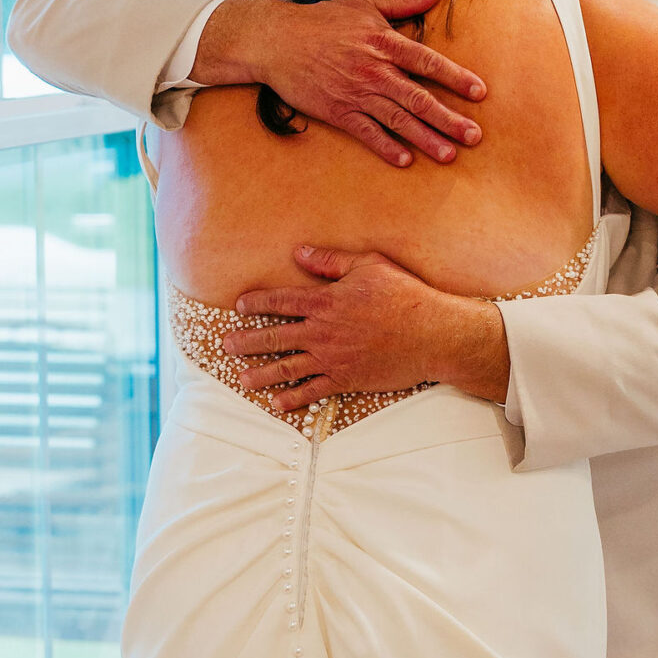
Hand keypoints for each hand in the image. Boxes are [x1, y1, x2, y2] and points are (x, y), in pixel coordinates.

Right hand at [193, 0, 486, 166]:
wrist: (276, 40)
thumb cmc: (322, 20)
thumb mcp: (364, 2)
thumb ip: (404, 0)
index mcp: (384, 43)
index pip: (427, 62)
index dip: (456, 77)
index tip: (480, 92)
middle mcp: (374, 71)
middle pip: (419, 99)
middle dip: (449, 119)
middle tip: (474, 136)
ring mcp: (355, 93)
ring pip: (398, 120)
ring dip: (426, 139)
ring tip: (449, 154)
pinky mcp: (337, 112)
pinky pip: (366, 133)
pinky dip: (386, 147)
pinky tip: (406, 160)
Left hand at [222, 247, 511, 411]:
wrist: (432, 334)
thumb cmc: (404, 295)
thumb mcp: (369, 266)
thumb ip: (330, 262)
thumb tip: (299, 253)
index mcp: (326, 301)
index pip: (281, 301)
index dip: (257, 302)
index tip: (239, 305)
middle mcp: (322, 332)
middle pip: (275, 338)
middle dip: (247, 341)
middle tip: (225, 346)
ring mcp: (332, 359)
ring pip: (287, 368)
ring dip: (261, 374)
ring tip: (241, 380)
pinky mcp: (347, 379)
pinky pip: (313, 391)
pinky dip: (293, 399)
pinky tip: (275, 404)